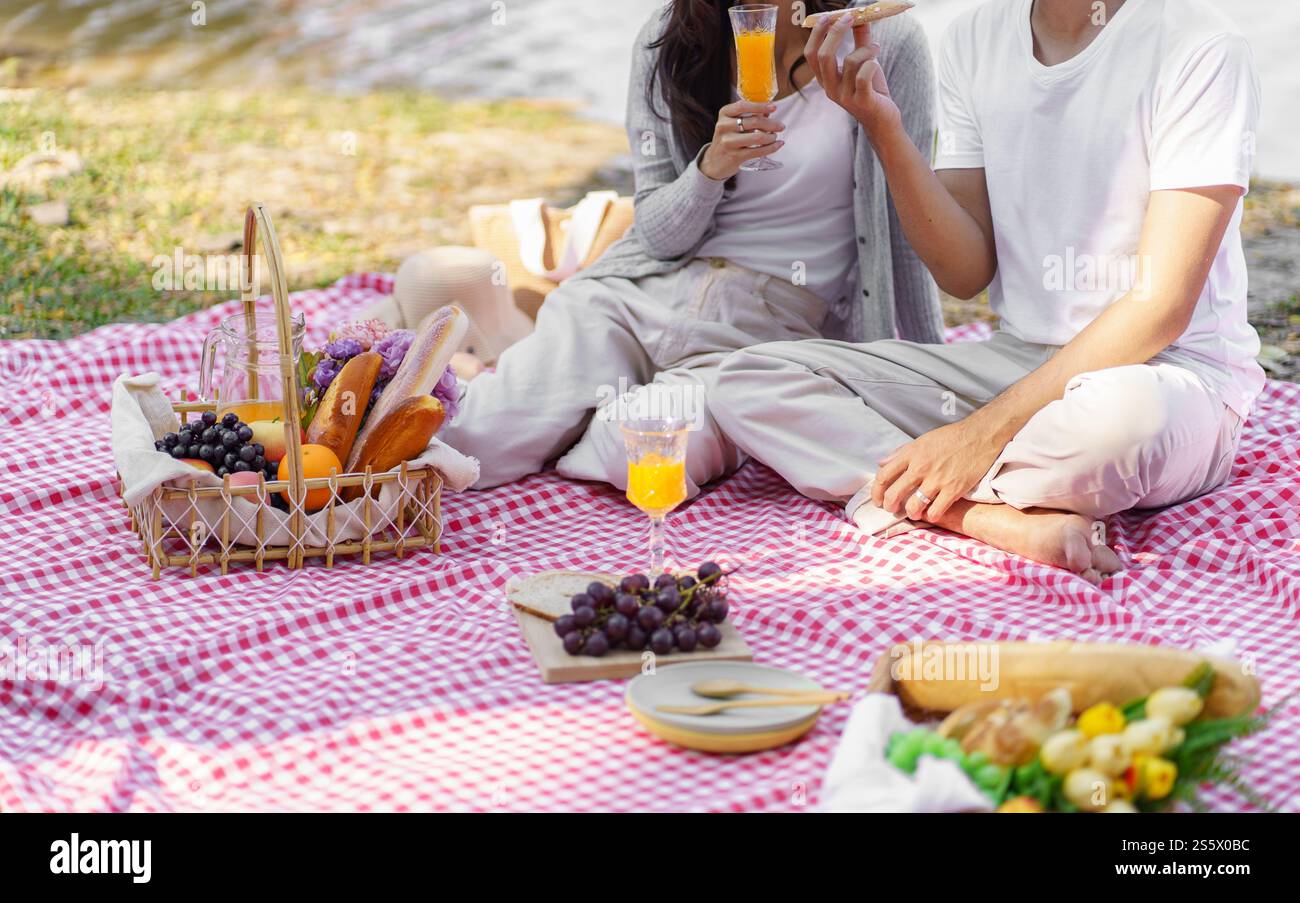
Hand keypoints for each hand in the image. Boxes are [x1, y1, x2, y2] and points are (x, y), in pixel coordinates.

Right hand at [699, 100, 785, 180]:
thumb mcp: (732, 124)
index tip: (774, 107)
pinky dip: (771, 148)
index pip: (743, 106)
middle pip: (754, 121)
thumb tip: (769, 112)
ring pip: (758, 137)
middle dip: (772, 124)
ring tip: (775, 136)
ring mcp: (728, 142)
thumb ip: (749, 116)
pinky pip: (758, 151)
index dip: (760, 106)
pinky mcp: (735, 156)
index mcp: (724, 114)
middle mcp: (724, 126)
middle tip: (781, 126)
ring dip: (771, 136)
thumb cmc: (727, 139)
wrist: (714, 162)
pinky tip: (778, 145)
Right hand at [803, 16, 901, 141]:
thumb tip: (861, 18)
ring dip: (866, 48)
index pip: (811, 54)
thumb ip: (860, 41)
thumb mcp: (863, 63)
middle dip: (836, 33)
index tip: (827, 16)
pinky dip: (871, 63)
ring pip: (850, 61)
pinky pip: (864, 75)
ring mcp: (844, 97)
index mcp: (826, 79)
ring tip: (876, 48)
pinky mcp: (861, 101)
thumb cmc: (872, 90)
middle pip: (823, 56)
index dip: (817, 34)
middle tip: (850, 18)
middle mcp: (830, 89)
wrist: (883, 120)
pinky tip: (876, 63)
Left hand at [871, 419, 1003, 522]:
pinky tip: (932, 513)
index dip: (877, 491)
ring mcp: (937, 479)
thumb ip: (901, 453)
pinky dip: (931, 516)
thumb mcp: (922, 440)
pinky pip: (936, 511)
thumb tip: (881, 463)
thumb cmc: (951, 437)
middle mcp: (921, 467)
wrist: (980, 436)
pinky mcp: (954, 489)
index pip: (884, 475)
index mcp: (911, 454)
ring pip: (913, 506)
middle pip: (894, 494)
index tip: (878, 499)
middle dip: (889, 506)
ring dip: (911, 513)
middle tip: (892, 509)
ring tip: (914, 513)